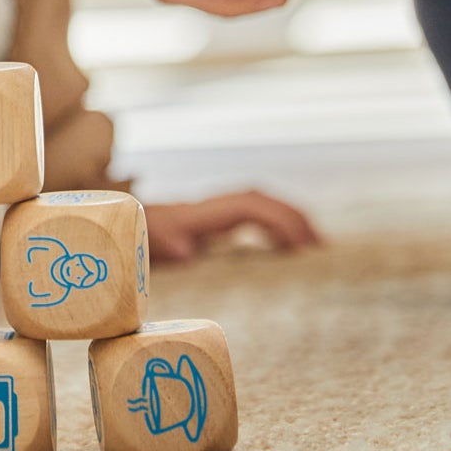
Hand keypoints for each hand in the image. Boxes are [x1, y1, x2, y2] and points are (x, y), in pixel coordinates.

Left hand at [144, 191, 320, 263]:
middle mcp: (217, 206)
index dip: (277, 220)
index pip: (250, 207)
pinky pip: (256, 214)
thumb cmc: (143, 238)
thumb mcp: (153, 244)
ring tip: (316, 245)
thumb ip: (167, 245)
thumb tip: (185, 250)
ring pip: (262, 203)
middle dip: (293, 217)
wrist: (131, 225)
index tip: (299, 243)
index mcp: (206, 213)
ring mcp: (219, 210)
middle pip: (263, 200)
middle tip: (320, 247)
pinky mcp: (219, 219)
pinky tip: (291, 246)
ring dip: (290, 218)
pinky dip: (277, 224)